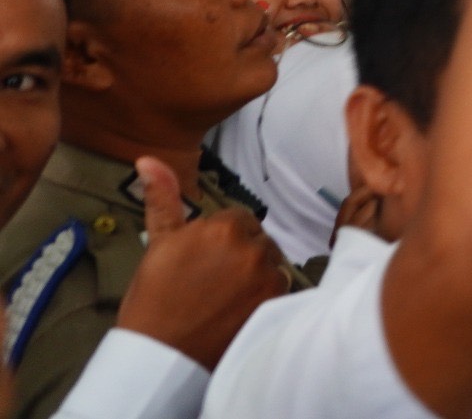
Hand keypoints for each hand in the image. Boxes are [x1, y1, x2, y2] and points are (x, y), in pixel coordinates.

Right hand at [115, 156, 288, 369]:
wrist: (159, 354)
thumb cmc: (153, 300)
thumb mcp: (157, 245)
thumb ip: (162, 199)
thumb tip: (148, 160)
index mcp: (223, 227)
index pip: (237, 220)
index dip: (219, 241)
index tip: (202, 262)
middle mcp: (252, 247)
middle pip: (256, 240)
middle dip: (239, 255)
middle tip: (210, 282)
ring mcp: (268, 276)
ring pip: (270, 263)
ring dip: (255, 274)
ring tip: (223, 297)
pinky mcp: (277, 302)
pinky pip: (280, 287)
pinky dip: (264, 295)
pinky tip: (238, 308)